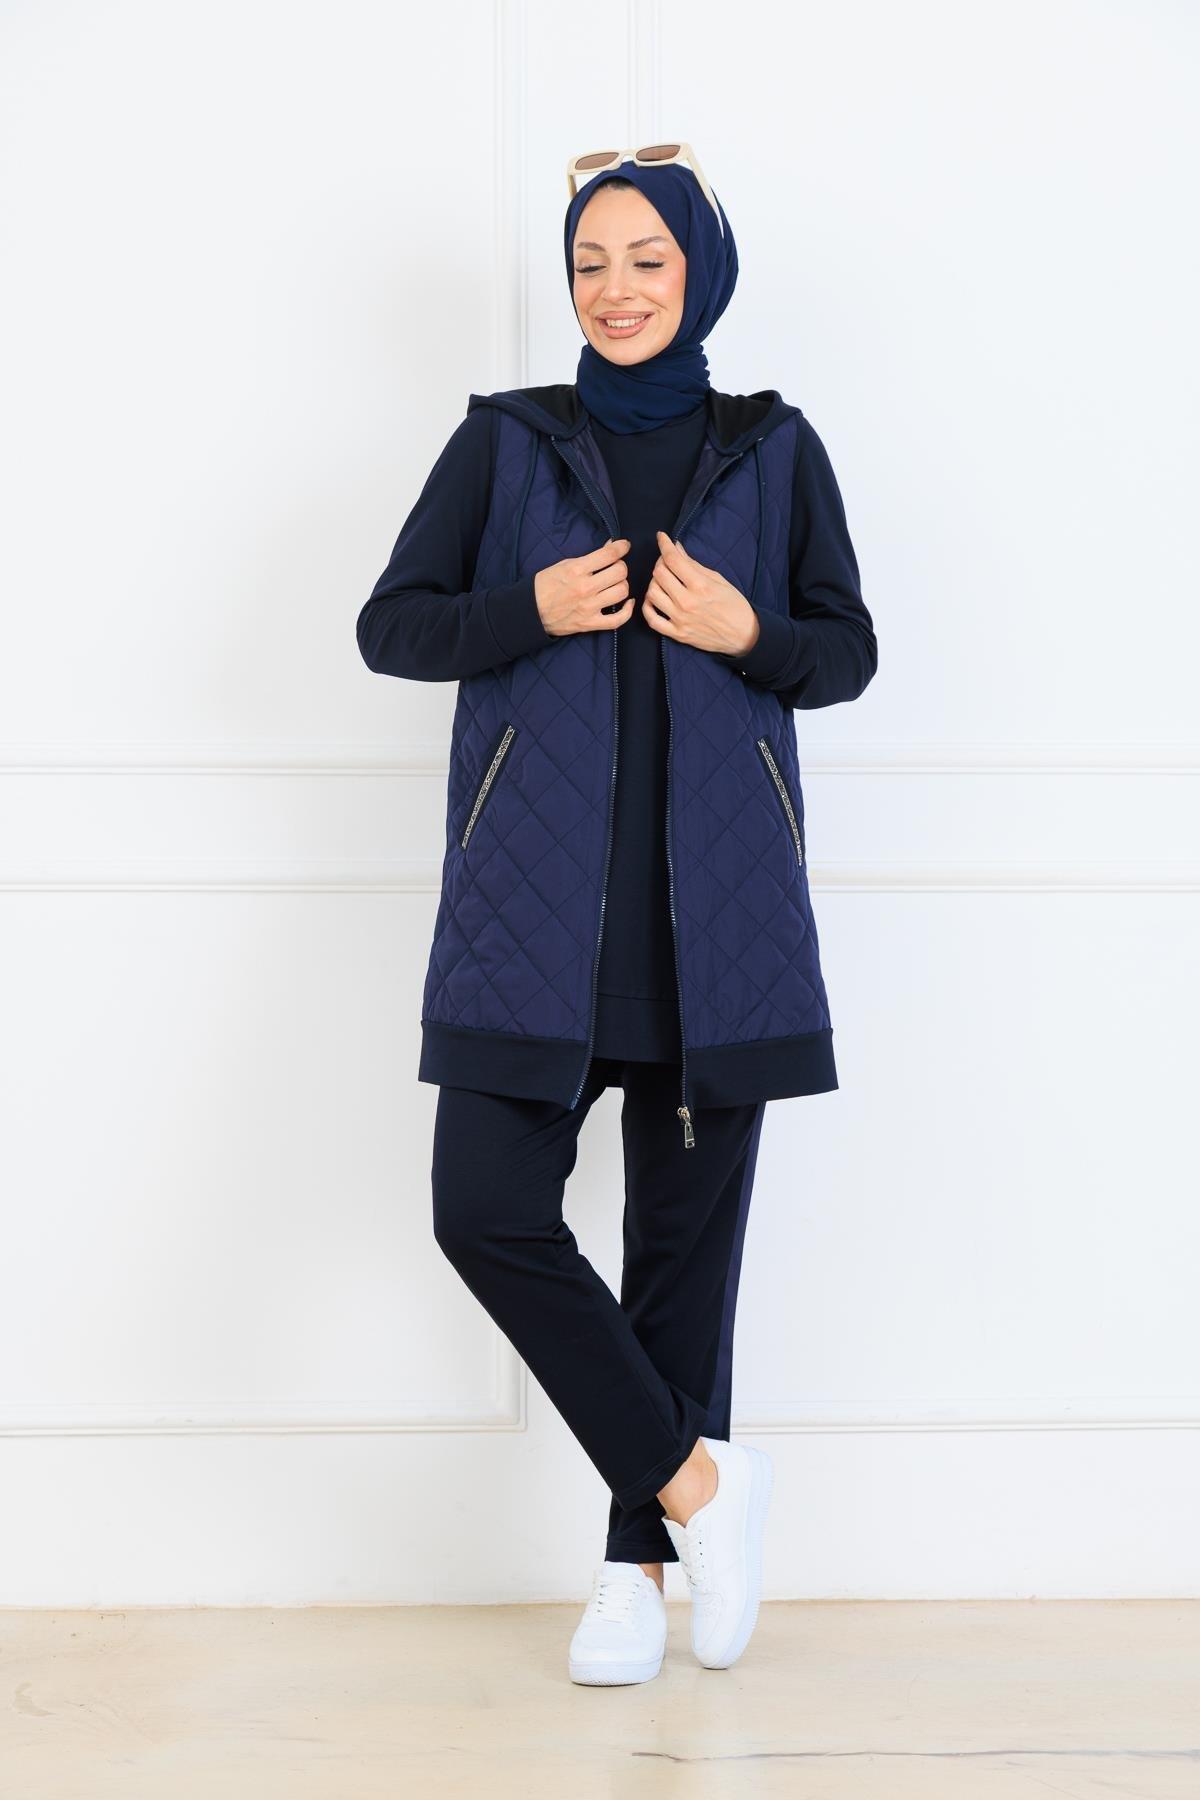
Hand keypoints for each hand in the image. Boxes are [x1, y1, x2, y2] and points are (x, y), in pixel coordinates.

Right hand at [533, 538, 633, 637]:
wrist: (531, 611)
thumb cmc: (545, 586)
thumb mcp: (564, 564)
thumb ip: (588, 557)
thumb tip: (610, 546)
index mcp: (576, 570)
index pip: (609, 554)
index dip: (622, 547)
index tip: (624, 546)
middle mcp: (585, 588)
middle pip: (620, 572)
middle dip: (620, 566)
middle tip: (614, 568)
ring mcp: (589, 607)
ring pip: (622, 592)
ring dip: (622, 585)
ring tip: (614, 584)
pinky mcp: (590, 624)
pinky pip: (618, 619)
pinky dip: (627, 610)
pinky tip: (627, 602)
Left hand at [643, 531, 759, 654]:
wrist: (744, 635)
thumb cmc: (734, 605)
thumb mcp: (718, 579)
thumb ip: (694, 564)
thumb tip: (676, 548)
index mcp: (700, 586)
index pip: (673, 559)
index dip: (664, 544)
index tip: (661, 537)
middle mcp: (687, 602)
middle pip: (659, 574)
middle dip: (660, 562)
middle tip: (667, 561)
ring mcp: (680, 619)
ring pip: (652, 593)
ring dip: (654, 583)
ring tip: (663, 581)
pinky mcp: (677, 634)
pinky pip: (651, 619)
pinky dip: (647, 607)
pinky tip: (653, 600)